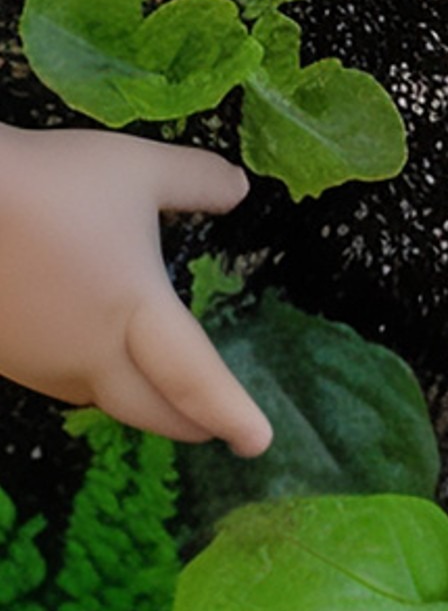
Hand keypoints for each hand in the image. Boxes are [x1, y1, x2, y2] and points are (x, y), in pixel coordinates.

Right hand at [0, 127, 269, 443]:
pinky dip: (88, 379)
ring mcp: (38, 363)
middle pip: (149, 410)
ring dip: (136, 403)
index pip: (195, 379)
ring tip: (160, 393)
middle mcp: (88, 354)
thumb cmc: (48, 183)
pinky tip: (90, 356)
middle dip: (188, 423)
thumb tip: (241, 190)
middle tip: (218, 428)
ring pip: (99, 399)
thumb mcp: (139, 168)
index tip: (259, 442)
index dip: (231, 414)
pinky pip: (56, 381)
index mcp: (136, 313)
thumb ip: (198, 181)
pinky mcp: (3, 357)